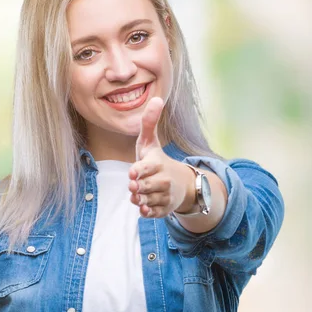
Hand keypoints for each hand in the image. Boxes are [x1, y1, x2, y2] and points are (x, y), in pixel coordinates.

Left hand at [128, 97, 193, 217]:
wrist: (179, 182)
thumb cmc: (157, 160)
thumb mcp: (150, 142)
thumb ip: (148, 123)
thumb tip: (156, 98)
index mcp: (157, 163)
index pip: (147, 168)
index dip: (139, 171)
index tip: (133, 173)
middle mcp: (163, 180)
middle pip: (146, 186)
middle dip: (138, 187)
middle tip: (133, 186)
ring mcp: (165, 195)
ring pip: (149, 200)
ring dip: (140, 200)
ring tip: (136, 196)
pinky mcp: (165, 208)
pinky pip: (154, 213)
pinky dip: (148, 212)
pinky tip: (143, 208)